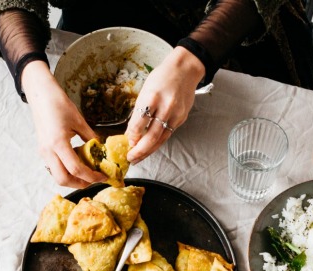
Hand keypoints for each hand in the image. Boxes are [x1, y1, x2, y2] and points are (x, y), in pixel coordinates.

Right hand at [22, 61, 103, 187]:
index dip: (91, 176)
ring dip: (72, 179)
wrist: (40, 94)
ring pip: (57, 176)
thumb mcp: (79, 120)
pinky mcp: (42, 150)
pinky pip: (54, 168)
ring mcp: (43, 152)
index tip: (103, 176)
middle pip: (63, 179)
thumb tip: (102, 150)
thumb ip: (90, 137)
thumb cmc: (59, 104)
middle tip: (94, 180)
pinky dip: (66, 171)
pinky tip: (76, 164)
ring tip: (86, 174)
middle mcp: (48, 151)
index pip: (76, 169)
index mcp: (58, 143)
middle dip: (80, 184)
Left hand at [125, 46, 204, 164]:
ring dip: (148, 151)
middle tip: (130, 158)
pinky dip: (157, 143)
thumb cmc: (161, 78)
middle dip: (139, 150)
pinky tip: (150, 148)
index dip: (132, 136)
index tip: (127, 142)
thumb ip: (138, 113)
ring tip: (138, 158)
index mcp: (152, 97)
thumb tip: (130, 133)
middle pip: (151, 136)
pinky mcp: (181, 118)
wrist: (185, 70)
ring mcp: (176, 114)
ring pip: (160, 139)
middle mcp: (165, 107)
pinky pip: (167, 134)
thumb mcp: (145, 91)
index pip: (139, 123)